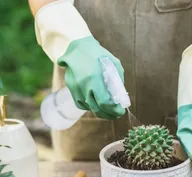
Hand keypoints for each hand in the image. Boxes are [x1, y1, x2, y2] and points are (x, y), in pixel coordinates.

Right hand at [34, 1, 124, 119]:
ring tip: (109, 109)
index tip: (121, 111)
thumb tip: (121, 99)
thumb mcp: (114, 64)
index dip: (114, 110)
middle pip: (97, 108)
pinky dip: (90, 106)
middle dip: (109, 114)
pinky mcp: (71, 89)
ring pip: (89, 108)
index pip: (105, 102)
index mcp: (94, 77)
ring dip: (100, 111)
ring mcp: (75, 88)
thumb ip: (118, 82)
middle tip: (116, 115)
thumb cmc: (99, 55)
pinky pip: (81, 104)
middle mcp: (83, 85)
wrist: (78, 47)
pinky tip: (97, 103)